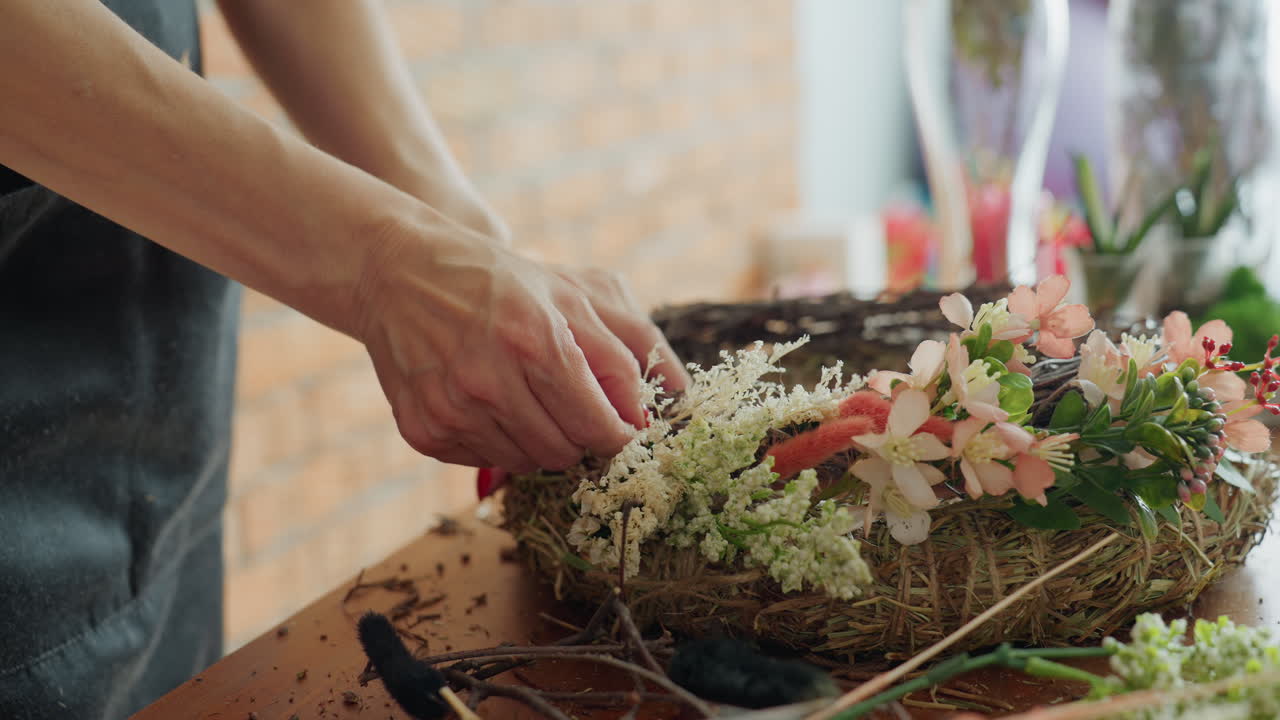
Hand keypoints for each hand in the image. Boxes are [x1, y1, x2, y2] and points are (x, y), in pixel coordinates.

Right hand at [355, 218, 681, 472]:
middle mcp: (491, 381)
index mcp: (537, 340)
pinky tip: (489, 400)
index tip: (623, 426)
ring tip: (527, 395)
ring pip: (527, 462)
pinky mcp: (425, 431)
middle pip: (566, 452)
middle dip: (581, 435)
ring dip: (540, 438)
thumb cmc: (502, 280)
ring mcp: (453, 410)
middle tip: (573, 405)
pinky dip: (498, 440)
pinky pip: (485, 461)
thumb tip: (675, 399)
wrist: (400, 273)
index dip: (620, 433)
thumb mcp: (577, 292)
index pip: (600, 427)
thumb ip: (632, 345)